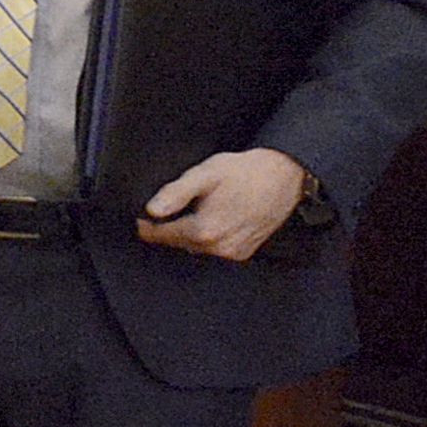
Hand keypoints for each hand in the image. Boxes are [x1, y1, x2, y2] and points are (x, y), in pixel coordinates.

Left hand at [139, 146, 313, 261]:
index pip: (160, 236)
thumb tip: (152, 210)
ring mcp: (233, 253)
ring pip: (195, 247)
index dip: (147, 225)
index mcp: (204, 231)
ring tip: (199, 209)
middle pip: (177, 242)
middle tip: (176, 206)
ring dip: (190, 233)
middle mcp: (218, 248)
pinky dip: (209, 237)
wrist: (283, 176)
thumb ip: (176, 193)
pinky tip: (216, 218)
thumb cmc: (244, 172)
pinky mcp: (244, 253)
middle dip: (170, 227)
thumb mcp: (204, 174)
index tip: (142, 216)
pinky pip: (214, 250)